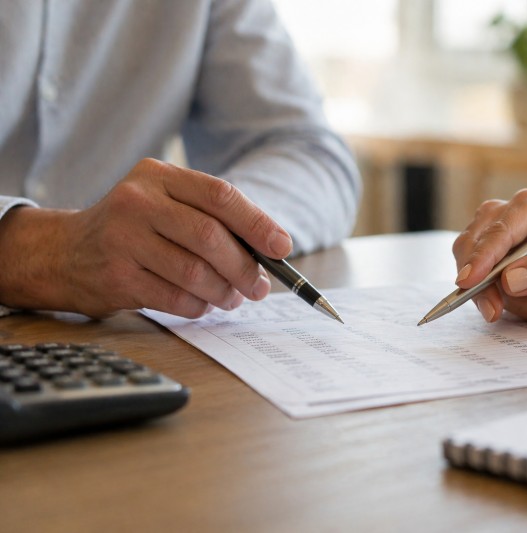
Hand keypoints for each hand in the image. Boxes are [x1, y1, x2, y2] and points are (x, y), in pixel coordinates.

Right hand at [0, 158, 291, 318]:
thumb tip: (270, 249)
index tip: (281, 247)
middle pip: (210, 236)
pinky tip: (203, 304)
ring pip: (195, 272)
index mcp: (159, 176)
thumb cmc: (134, 230)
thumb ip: (211, 218)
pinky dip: (199, 306)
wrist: (65, 252)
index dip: (257, 223)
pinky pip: (176, 297)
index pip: (220, 195)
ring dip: (225, 292)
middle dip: (245, 267)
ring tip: (233, 298)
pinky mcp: (116, 275)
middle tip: (260, 287)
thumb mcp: (165, 205)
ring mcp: (122, 238)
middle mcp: (137, 200)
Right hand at [452, 189, 526, 323]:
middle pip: (472, 250)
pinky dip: (509, 303)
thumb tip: (510, 281)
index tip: (469, 283)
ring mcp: (491, 236)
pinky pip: (483, 286)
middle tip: (498, 314)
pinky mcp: (487, 257)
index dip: (480, 258)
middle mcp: (503, 214)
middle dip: (486, 288)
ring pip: (474, 273)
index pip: (497, 232)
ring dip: (509, 300)